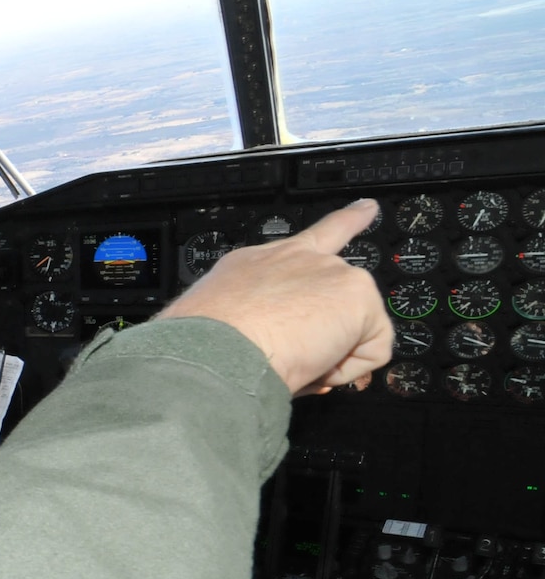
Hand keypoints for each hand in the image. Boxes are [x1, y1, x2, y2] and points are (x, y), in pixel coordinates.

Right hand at [157, 199, 390, 396]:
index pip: (312, 237)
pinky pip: (371, 350)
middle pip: (343, 288)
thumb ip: (256, 319)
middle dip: (336, 327)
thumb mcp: (223, 317)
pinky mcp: (356, 295)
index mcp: (259, 262)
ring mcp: (331, 272)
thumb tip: (280, 346)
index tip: (368, 208)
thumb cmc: (206, 341)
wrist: (217, 348)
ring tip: (292, 360)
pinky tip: (315, 365)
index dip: (347, 220)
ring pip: (355, 326)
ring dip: (333, 353)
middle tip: (302, 357)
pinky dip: (348, 369)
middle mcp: (298, 258)